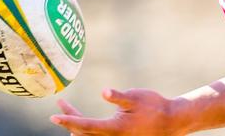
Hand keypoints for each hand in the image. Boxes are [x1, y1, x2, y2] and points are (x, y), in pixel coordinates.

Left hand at [50, 88, 184, 135]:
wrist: (170, 121)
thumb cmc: (154, 106)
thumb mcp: (136, 97)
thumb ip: (118, 96)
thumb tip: (104, 92)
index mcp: (113, 128)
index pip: (84, 125)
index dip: (68, 120)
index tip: (53, 116)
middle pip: (82, 132)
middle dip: (70, 119)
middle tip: (61, 104)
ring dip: (78, 125)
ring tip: (69, 111)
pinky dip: (87, 129)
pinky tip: (85, 122)